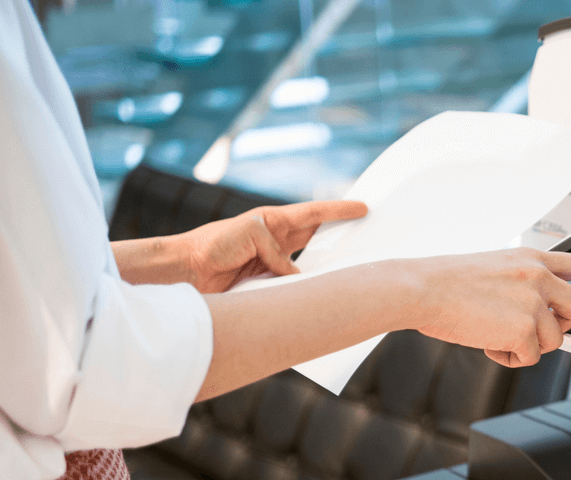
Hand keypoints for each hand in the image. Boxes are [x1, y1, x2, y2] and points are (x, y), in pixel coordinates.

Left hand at [175, 201, 367, 292]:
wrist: (184, 270)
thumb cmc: (211, 243)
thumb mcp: (250, 235)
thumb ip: (277, 252)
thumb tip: (295, 277)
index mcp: (274, 221)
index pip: (314, 214)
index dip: (339, 211)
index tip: (363, 208)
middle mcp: (276, 241)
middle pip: (316, 237)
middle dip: (340, 236)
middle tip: (366, 238)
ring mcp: (272, 263)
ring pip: (307, 266)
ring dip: (324, 269)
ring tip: (347, 271)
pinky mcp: (265, 284)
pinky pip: (291, 286)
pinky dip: (302, 291)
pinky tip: (315, 296)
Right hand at [400, 247, 570, 367]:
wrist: (422, 289)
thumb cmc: (447, 282)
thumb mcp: (495, 268)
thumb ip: (524, 283)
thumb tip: (541, 312)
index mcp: (531, 258)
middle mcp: (539, 276)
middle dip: (562, 326)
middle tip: (531, 329)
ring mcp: (534, 302)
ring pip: (554, 340)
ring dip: (527, 345)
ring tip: (494, 332)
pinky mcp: (525, 328)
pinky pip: (530, 357)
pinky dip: (508, 357)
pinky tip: (486, 341)